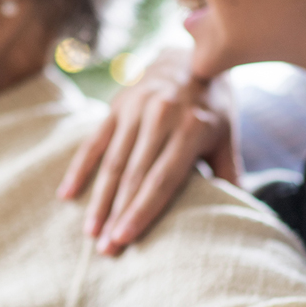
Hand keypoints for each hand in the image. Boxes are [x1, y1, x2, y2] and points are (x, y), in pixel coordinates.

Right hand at [57, 48, 239, 255]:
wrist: (189, 55)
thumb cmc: (211, 107)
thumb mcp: (226, 135)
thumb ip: (228, 173)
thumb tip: (238, 216)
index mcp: (192, 127)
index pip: (163, 179)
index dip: (142, 211)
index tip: (125, 239)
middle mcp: (162, 116)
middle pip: (134, 176)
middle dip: (118, 215)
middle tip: (105, 250)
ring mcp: (135, 109)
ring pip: (112, 163)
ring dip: (99, 200)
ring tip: (90, 234)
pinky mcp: (116, 106)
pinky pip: (93, 142)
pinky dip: (79, 169)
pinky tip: (67, 195)